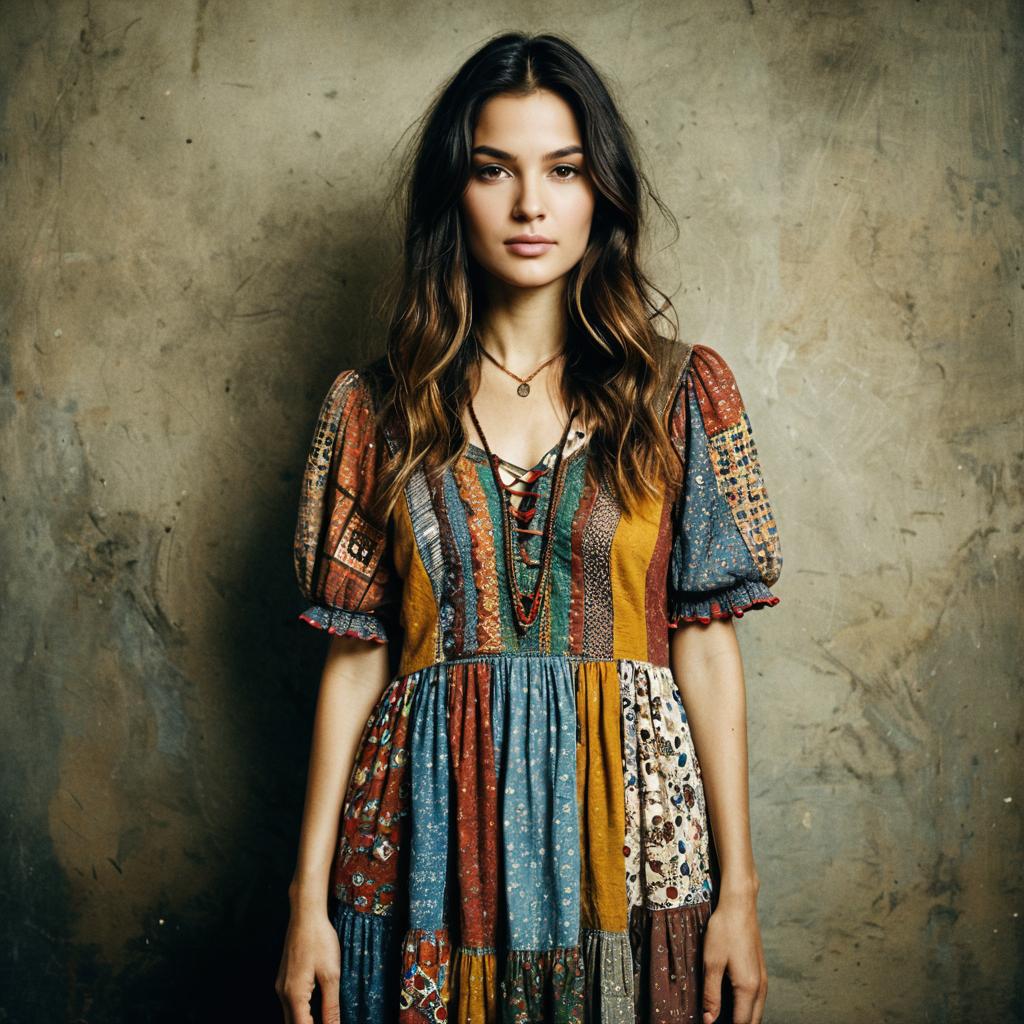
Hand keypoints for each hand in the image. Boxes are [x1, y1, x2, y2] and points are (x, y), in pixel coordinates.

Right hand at [275, 905, 340, 1023]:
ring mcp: (281, 986)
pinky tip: (315, 1010)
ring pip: (290, 1016)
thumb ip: (331, 1006)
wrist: (306, 915)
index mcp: (294, 996)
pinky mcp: (284, 978)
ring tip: (323, 1019)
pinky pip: (290, 1004)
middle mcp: (283, 994)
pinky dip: (301, 1013)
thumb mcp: (331, 974)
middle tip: (329, 1023)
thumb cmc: (320, 940)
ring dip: (305, 1021)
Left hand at [701, 889, 767, 1023]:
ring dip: (744, 1019)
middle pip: (753, 1022)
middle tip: (718, 1023)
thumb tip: (709, 1021)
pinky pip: (757, 1000)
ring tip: (725, 1018)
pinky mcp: (760, 970)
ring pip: (757, 1012)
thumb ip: (711, 995)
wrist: (740, 905)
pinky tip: (734, 1005)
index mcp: (748, 988)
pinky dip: (748, 1009)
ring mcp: (762, 978)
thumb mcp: (711, 962)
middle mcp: (760, 986)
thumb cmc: (724, 930)